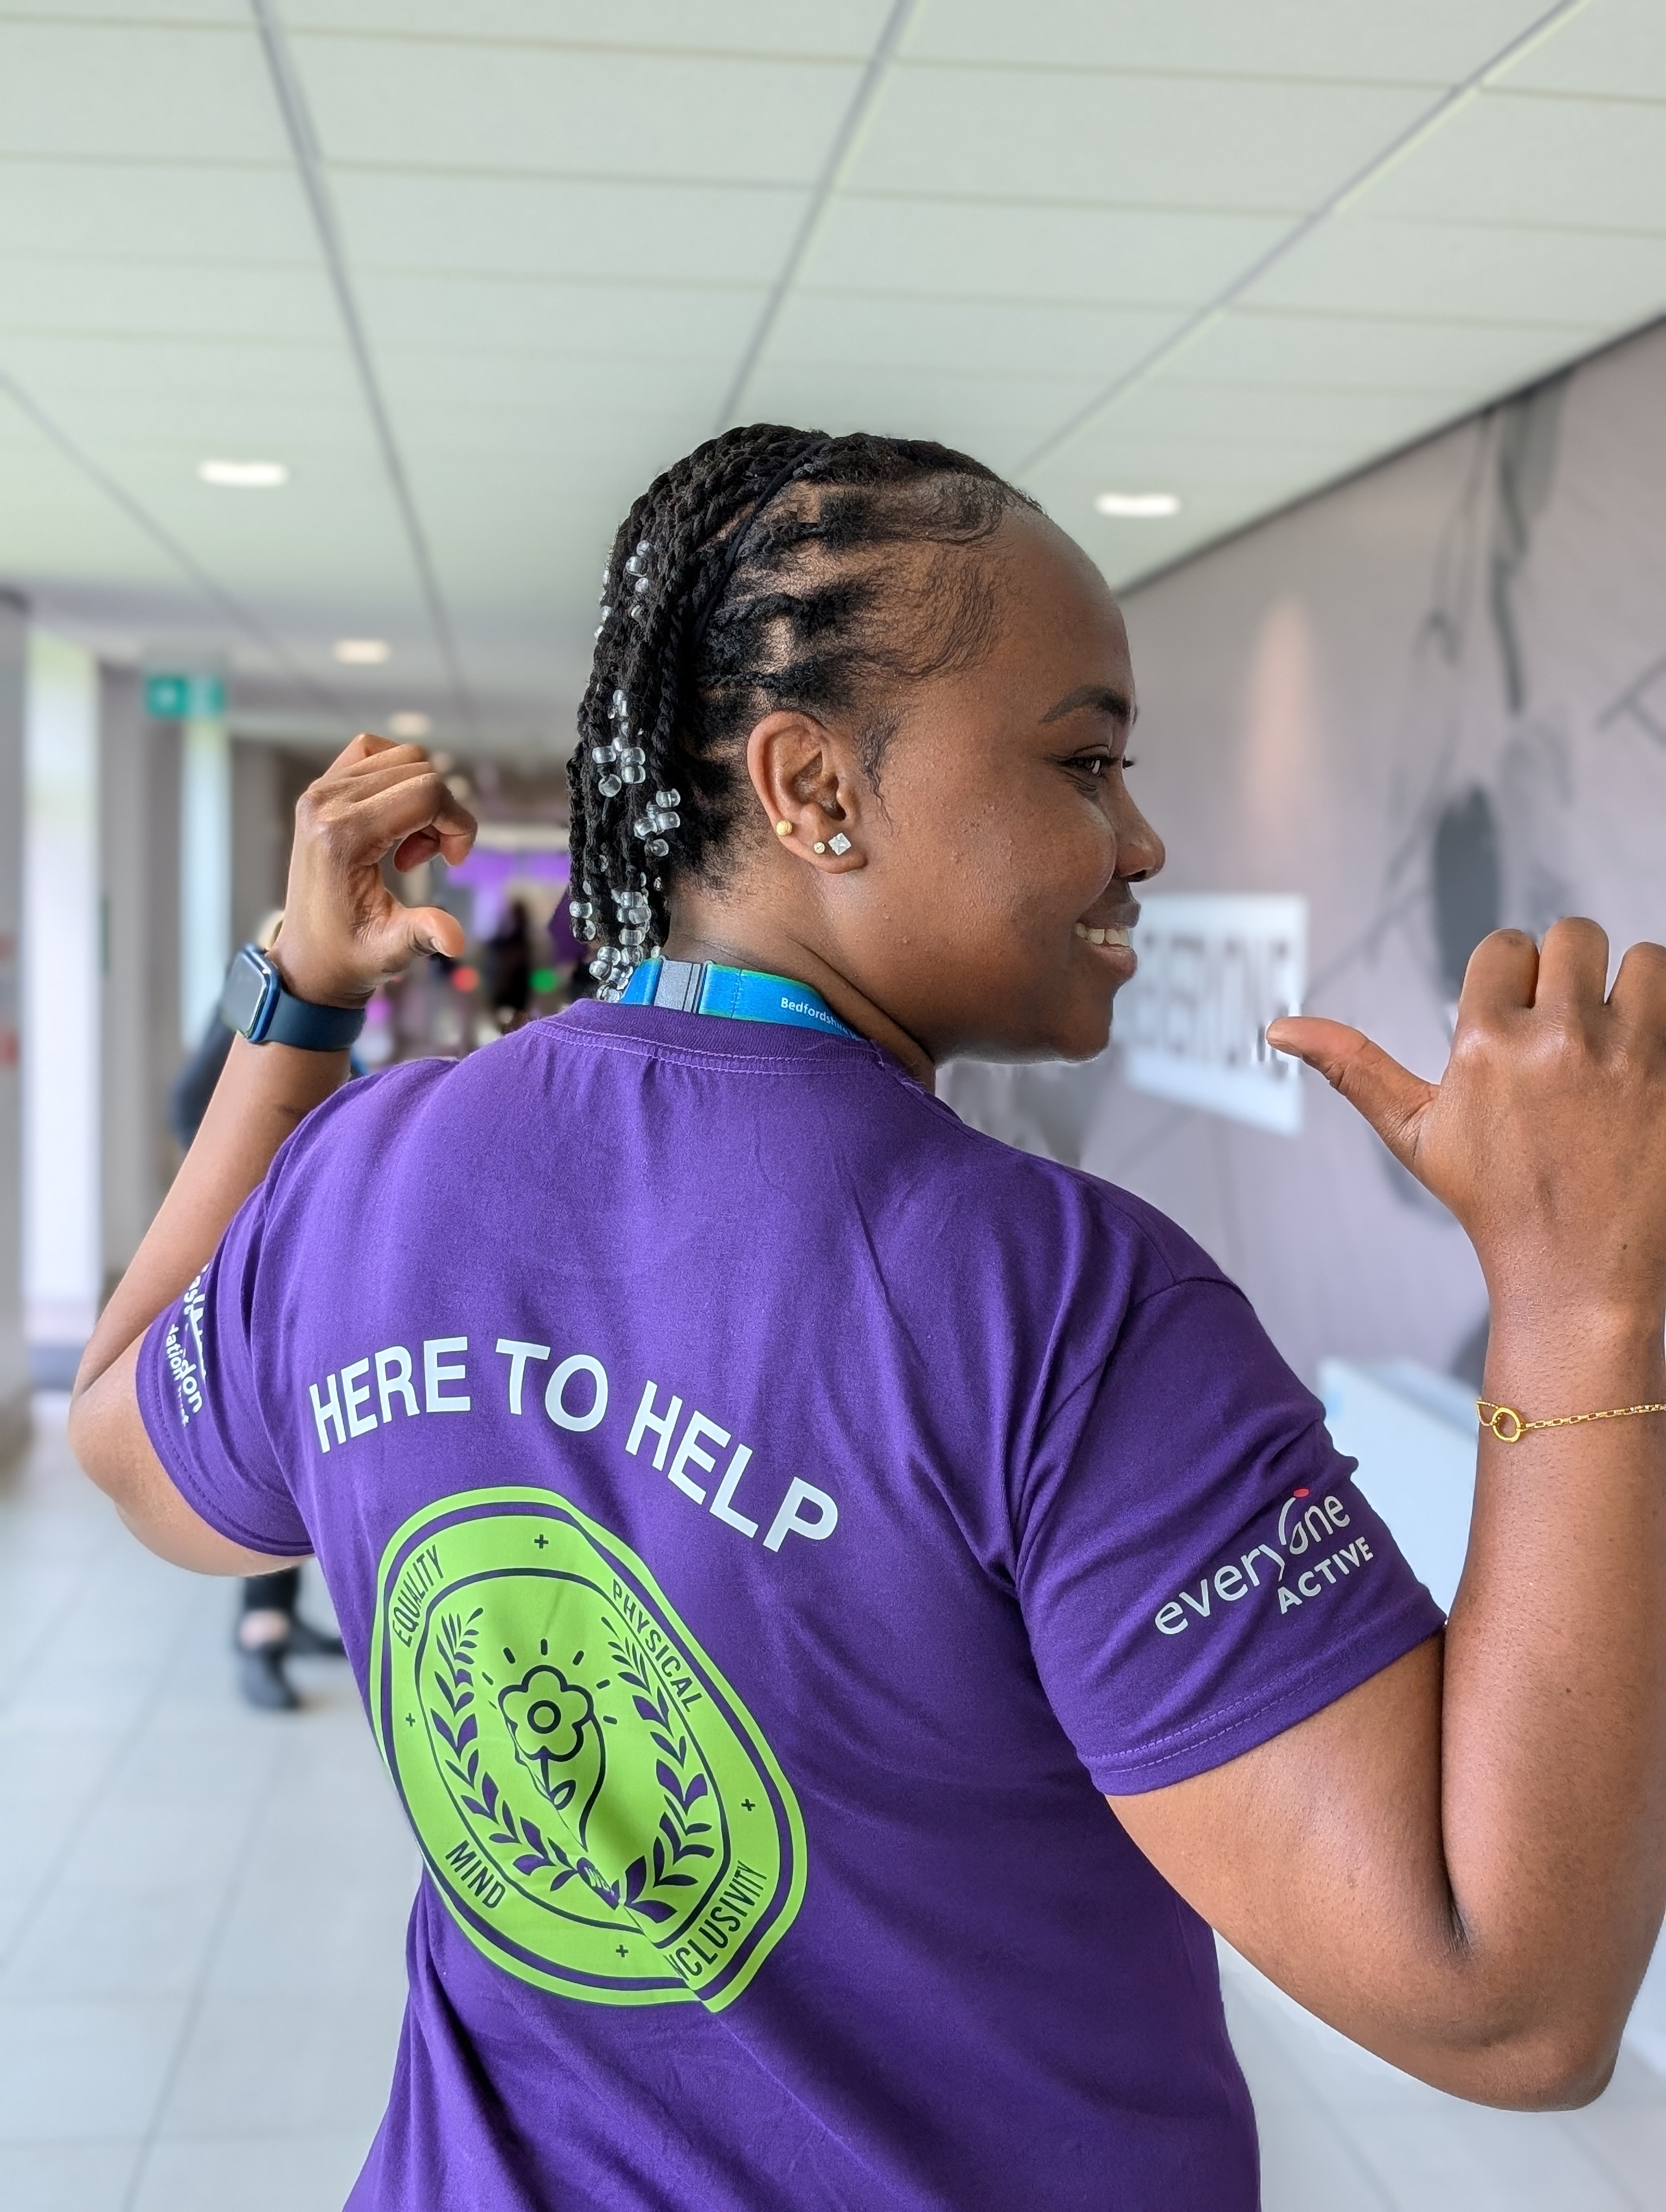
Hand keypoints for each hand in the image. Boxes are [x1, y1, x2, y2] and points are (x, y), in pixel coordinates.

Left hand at [269, 733, 475, 1007]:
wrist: (307, 959)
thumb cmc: (347, 956)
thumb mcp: (389, 951)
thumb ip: (423, 936)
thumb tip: (455, 940)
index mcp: (341, 837)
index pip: (425, 792)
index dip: (457, 823)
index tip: (454, 862)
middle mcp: (326, 803)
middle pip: (419, 770)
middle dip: (443, 812)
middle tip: (431, 858)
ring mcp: (319, 791)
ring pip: (402, 759)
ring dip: (423, 797)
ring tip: (412, 845)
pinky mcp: (321, 790)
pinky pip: (374, 754)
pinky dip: (400, 779)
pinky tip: (398, 819)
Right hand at [1268, 919, 1665, 1322]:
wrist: (1581, 1277)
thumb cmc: (1497, 1205)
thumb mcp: (1417, 1136)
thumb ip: (1353, 1068)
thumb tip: (1277, 1028)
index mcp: (1487, 1042)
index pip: (1506, 945)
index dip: (1511, 982)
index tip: (1516, 1028)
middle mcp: (1560, 1037)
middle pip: (1574, 935)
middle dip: (1570, 973)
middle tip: (1568, 1033)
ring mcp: (1630, 1053)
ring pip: (1642, 958)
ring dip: (1630, 991)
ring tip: (1614, 1047)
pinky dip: (1664, 1022)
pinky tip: (1644, 1070)